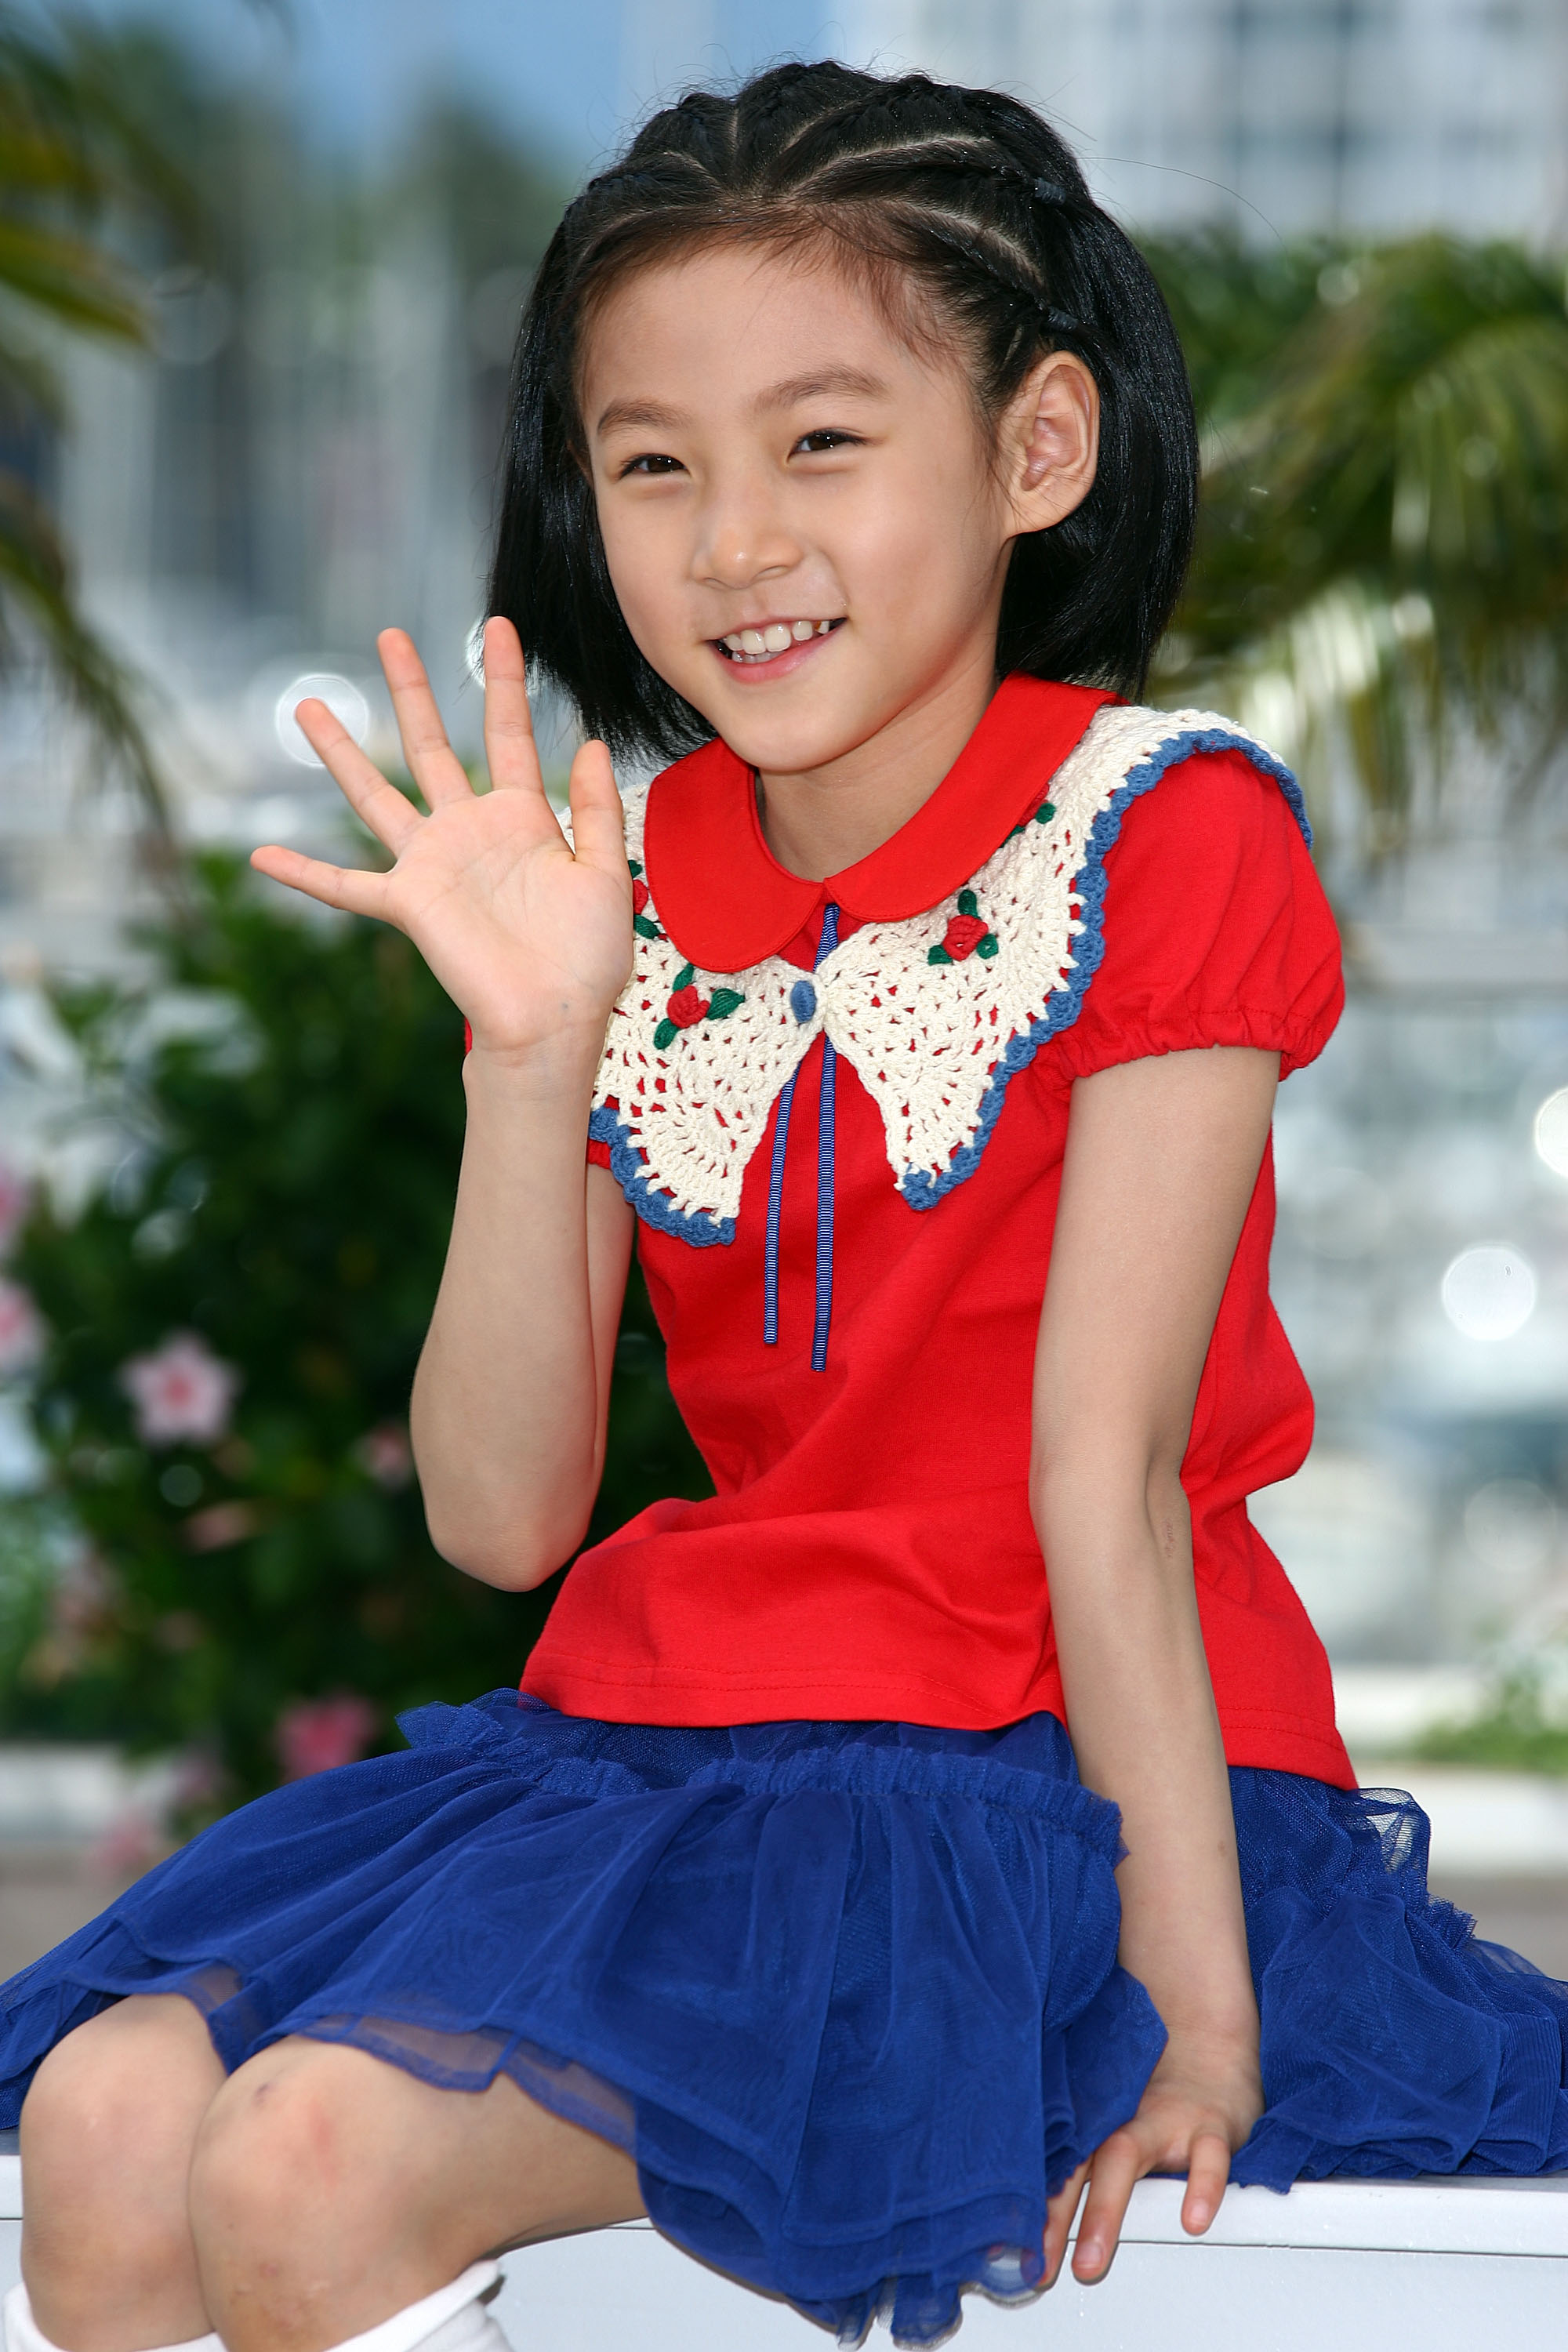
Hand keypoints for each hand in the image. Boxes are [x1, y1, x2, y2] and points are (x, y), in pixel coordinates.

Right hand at [250, 620, 632, 1065]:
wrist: (555, 1019)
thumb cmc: (586, 958)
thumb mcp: (606, 874)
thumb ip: (597, 810)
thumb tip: (590, 741)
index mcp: (522, 818)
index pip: (508, 733)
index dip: (504, 680)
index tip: (496, 625)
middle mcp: (468, 831)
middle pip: (432, 745)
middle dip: (411, 690)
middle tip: (389, 636)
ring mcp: (433, 864)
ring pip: (378, 795)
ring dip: (342, 754)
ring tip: (306, 707)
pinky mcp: (409, 905)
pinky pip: (347, 887)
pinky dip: (305, 873)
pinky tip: (262, 855)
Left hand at [1042, 2026, 1262, 2287]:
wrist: (1208, 2044)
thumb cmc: (1153, 2097)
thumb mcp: (1111, 2119)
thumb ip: (1079, 2158)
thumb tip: (1032, 2211)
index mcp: (1093, 2120)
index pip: (1051, 2164)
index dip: (1027, 2207)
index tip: (1007, 2251)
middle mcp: (1120, 2116)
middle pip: (1077, 2162)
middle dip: (1055, 2216)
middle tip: (1038, 2266)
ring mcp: (1164, 2118)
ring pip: (1127, 2155)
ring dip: (1104, 2208)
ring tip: (1092, 2259)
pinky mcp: (1210, 2125)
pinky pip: (1207, 2154)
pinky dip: (1202, 2186)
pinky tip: (1192, 2220)